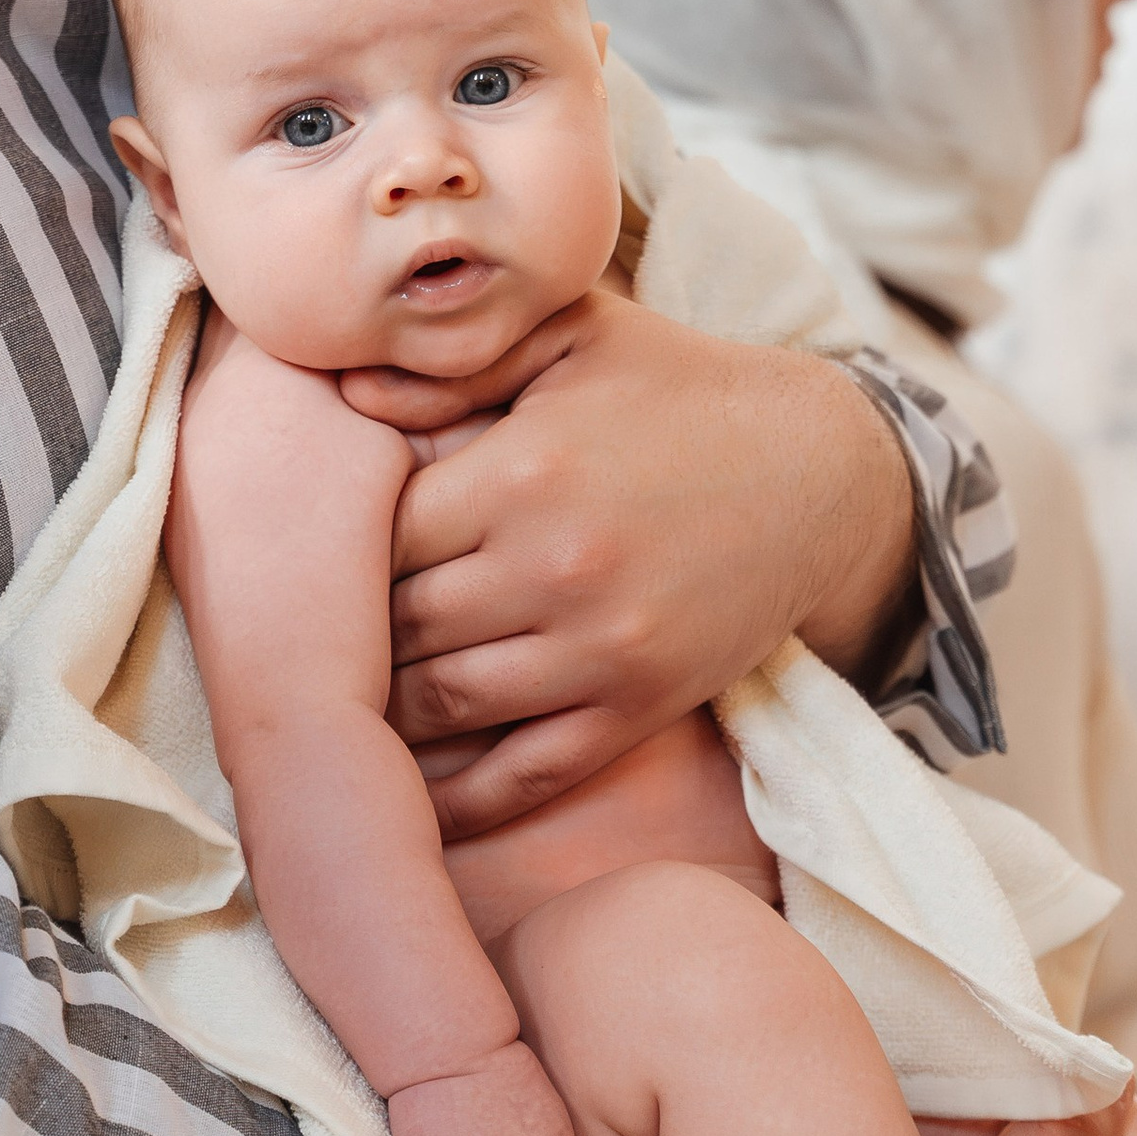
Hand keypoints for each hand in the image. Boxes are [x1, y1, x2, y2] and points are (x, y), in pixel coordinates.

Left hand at [341, 285, 913, 837]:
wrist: (823, 472)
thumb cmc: (680, 388)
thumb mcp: (574, 336)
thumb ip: (459, 361)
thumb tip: (348, 393)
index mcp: (523, 469)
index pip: (379, 537)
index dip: (338, 550)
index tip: (318, 556)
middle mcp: (554, 566)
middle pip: (399, 624)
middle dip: (352, 631)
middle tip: (314, 637)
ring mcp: (599, 648)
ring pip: (445, 703)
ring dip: (388, 707)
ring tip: (349, 700)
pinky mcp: (638, 706)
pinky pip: (525, 773)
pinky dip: (460, 797)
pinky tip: (415, 799)